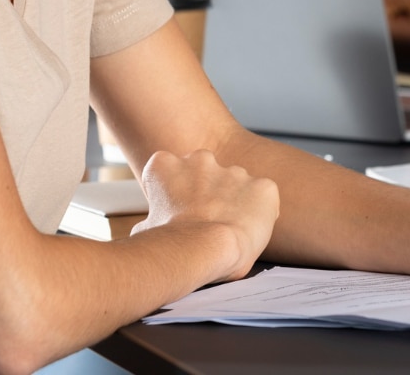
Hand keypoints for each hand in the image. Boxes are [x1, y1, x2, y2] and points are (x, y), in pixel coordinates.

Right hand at [132, 149, 279, 283]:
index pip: (169, 171)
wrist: (203, 250)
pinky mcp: (263, 186)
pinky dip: (260, 213)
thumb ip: (152, 219)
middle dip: (207, 194)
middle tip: (205, 223)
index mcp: (165, 166)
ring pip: (237, 184)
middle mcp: (200, 159)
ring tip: (228, 231)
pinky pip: (264, 198)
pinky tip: (249, 231)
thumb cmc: (170, 245)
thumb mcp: (145, 230)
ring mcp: (234, 171)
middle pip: (206, 173)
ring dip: (234, 202)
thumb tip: (148, 231)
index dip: (174, 195)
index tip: (178, 213)